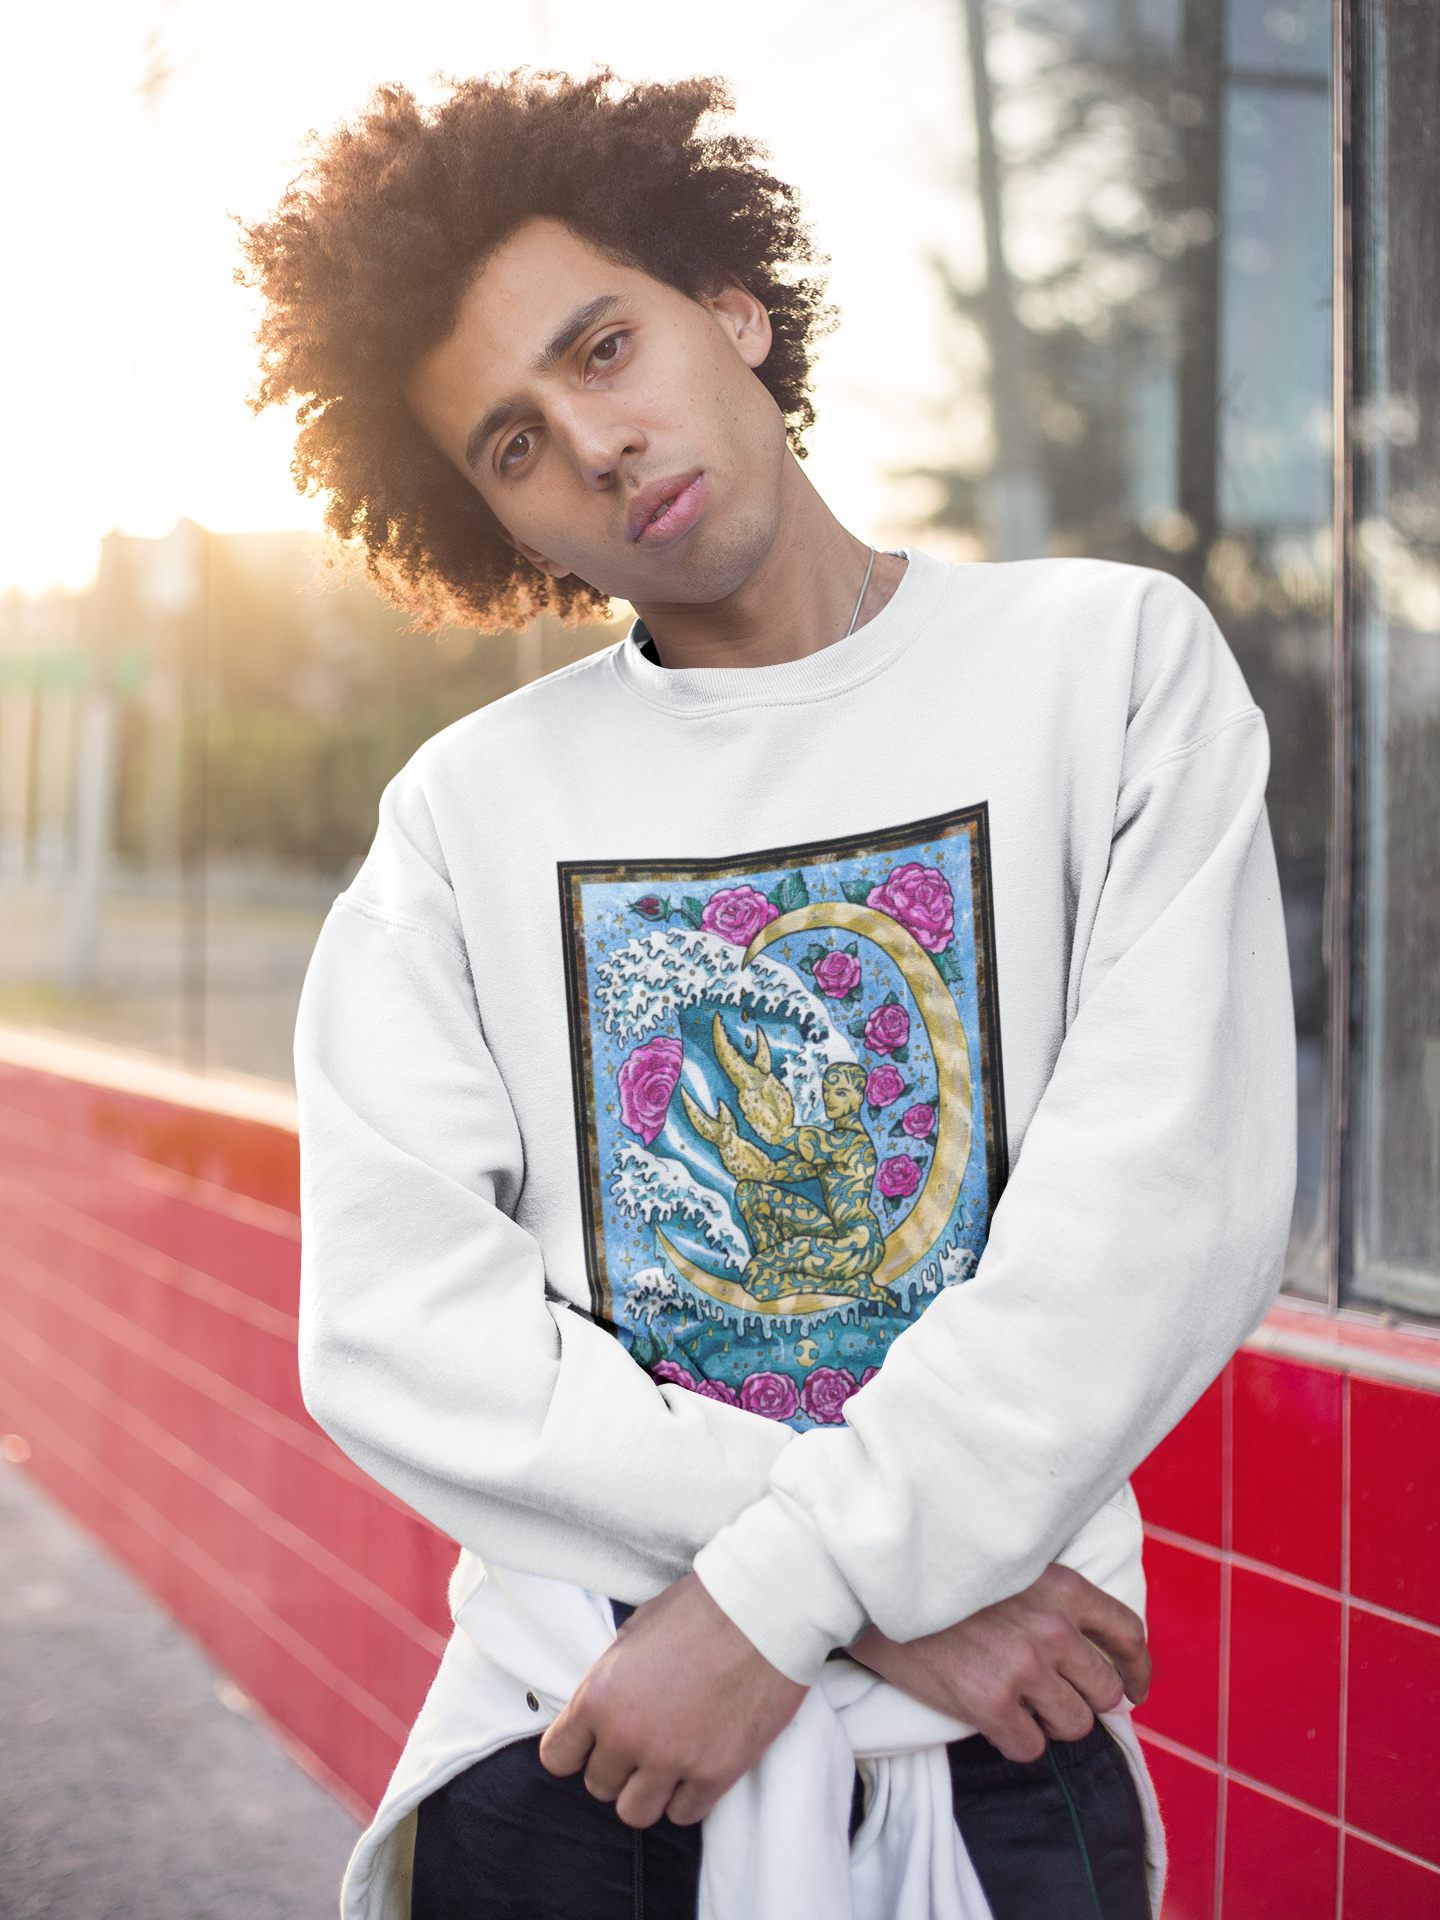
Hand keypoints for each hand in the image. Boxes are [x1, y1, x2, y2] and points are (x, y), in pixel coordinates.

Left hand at [538, 1572, 805, 1827]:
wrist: (762, 1610)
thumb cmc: (700, 1609)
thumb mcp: (634, 1631)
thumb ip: (610, 1678)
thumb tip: (600, 1708)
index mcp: (599, 1697)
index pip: (557, 1757)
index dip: (575, 1750)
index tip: (591, 1745)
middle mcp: (628, 1736)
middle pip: (599, 1786)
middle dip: (617, 1766)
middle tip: (642, 1742)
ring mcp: (672, 1760)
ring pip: (635, 1813)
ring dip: (648, 1790)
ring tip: (667, 1761)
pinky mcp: (714, 1774)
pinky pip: (683, 1813)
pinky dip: (687, 1796)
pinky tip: (697, 1764)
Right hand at [849, 1563, 1149, 1762]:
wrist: (875, 1585)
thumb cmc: (940, 1575)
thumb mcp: (1009, 1567)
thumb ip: (1051, 1600)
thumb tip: (1088, 1651)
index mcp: (1061, 1586)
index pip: (1128, 1634)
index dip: (1137, 1669)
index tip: (1133, 1688)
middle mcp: (1051, 1627)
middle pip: (1106, 1690)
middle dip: (1085, 1700)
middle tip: (1056, 1697)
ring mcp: (1022, 1668)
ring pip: (1074, 1725)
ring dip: (1050, 1722)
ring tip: (1017, 1704)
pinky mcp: (989, 1703)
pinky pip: (1030, 1748)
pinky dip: (1015, 1740)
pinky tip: (992, 1718)